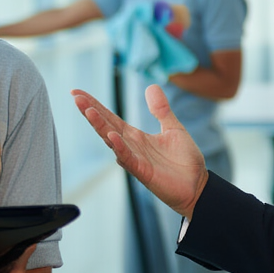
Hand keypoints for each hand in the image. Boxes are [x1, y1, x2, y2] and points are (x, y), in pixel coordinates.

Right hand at [71, 84, 207, 216]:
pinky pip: (128, 158)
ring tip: (88, 111)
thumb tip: (151, 86)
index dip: (94, 105)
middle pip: (105, 126)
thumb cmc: (184, 161)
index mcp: (135, 136)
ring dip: (99, 126)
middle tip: (75, 97)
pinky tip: (111, 137)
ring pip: (112, 141)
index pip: (110, 117)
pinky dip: (119, 148)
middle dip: (90, 111)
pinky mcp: (143, 172)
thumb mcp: (173, 128)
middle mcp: (130, 147)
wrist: (197, 186)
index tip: (78, 92)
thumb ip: (161, 109)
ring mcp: (134, 159)